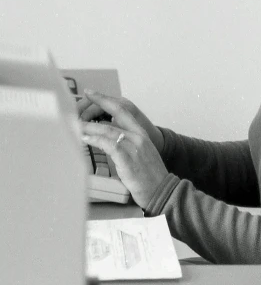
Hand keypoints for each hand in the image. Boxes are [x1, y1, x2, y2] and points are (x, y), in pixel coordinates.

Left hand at [80, 92, 168, 209]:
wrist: (162, 191)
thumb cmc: (150, 177)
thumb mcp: (141, 155)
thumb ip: (126, 146)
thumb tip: (107, 143)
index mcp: (142, 134)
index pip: (122, 110)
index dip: (105, 100)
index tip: (91, 92)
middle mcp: (138, 136)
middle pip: (113, 115)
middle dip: (92, 108)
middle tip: (75, 108)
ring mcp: (134, 146)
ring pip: (107, 129)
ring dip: (88, 126)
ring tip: (74, 124)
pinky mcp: (127, 157)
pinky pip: (107, 143)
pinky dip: (94, 139)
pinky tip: (84, 138)